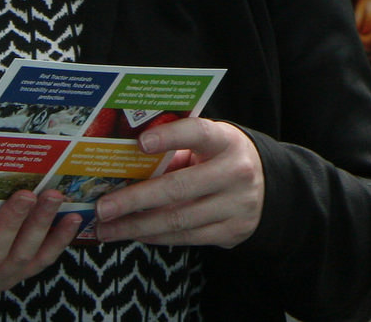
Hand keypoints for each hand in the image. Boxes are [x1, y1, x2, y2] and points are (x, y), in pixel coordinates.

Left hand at [93, 117, 263, 248]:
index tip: (139, 142)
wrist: (268, 188)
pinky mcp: (232, 231)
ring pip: (178, 219)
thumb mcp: (207, 146)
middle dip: (135, 199)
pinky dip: (155, 237)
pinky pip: (186, 237)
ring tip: (106, 229)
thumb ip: (175, 151)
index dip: (169, 137)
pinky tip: (134, 234)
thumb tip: (124, 164)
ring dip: (136, 226)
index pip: (198, 133)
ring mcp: (236, 204)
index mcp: (226, 141)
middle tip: (102, 207)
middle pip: (178, 187)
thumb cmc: (221, 160)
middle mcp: (235, 172)